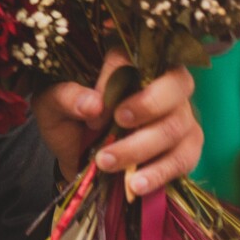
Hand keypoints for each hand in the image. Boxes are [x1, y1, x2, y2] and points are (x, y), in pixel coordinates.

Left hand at [32, 52, 202, 196]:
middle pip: (177, 83)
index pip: (134, 56)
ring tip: (107, 162)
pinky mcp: (187, 148)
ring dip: (141, 147)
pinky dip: (159, 172)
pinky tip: (134, 183)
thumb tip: (93, 104)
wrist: (79, 161)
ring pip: (176, 126)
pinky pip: (184, 159)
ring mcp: (181, 115)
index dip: (115, 79)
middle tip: (118, 122)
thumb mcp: (52, 106)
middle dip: (148, 104)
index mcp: (129, 62)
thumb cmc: (69, 122)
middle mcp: (164, 83)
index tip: (93, 108)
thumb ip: (65, 97)